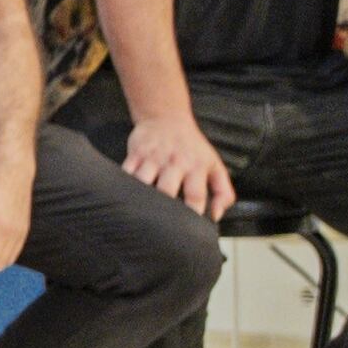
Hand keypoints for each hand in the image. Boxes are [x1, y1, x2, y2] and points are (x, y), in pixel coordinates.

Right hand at [121, 105, 234, 220]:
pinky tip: (125, 197)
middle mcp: (175, 162)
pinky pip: (126, 172)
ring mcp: (154, 157)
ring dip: (140, 197)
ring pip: (143, 181)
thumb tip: (215, 216)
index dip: (192, 214)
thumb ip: (223, 192)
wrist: (166, 118)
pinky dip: (124, 185)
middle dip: (163, 209)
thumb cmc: (192, 148)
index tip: (188, 230)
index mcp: (197, 167)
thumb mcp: (215, 165)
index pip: (196, 195)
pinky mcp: (136, 152)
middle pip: (166, 190)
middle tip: (160, 227)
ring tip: (140, 214)